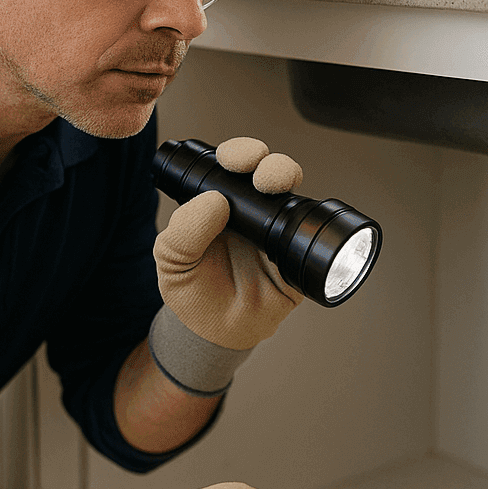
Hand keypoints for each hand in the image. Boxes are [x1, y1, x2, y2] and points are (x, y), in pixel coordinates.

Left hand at [154, 137, 305, 350]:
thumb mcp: (172, 260)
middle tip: (259, 172)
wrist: (217, 334)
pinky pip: (314, 234)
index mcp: (219, 204)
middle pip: (266, 170)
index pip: (232, 167)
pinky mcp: (298, 255)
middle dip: (266, 161)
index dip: (237, 154)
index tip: (233, 160)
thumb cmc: (192, 292)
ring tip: (275, 186)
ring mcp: (277, 230)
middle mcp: (251, 211)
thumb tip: (214, 200)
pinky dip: (315, 221)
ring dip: (287, 176)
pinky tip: (302, 221)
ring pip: (291, 191)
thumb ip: (183, 230)